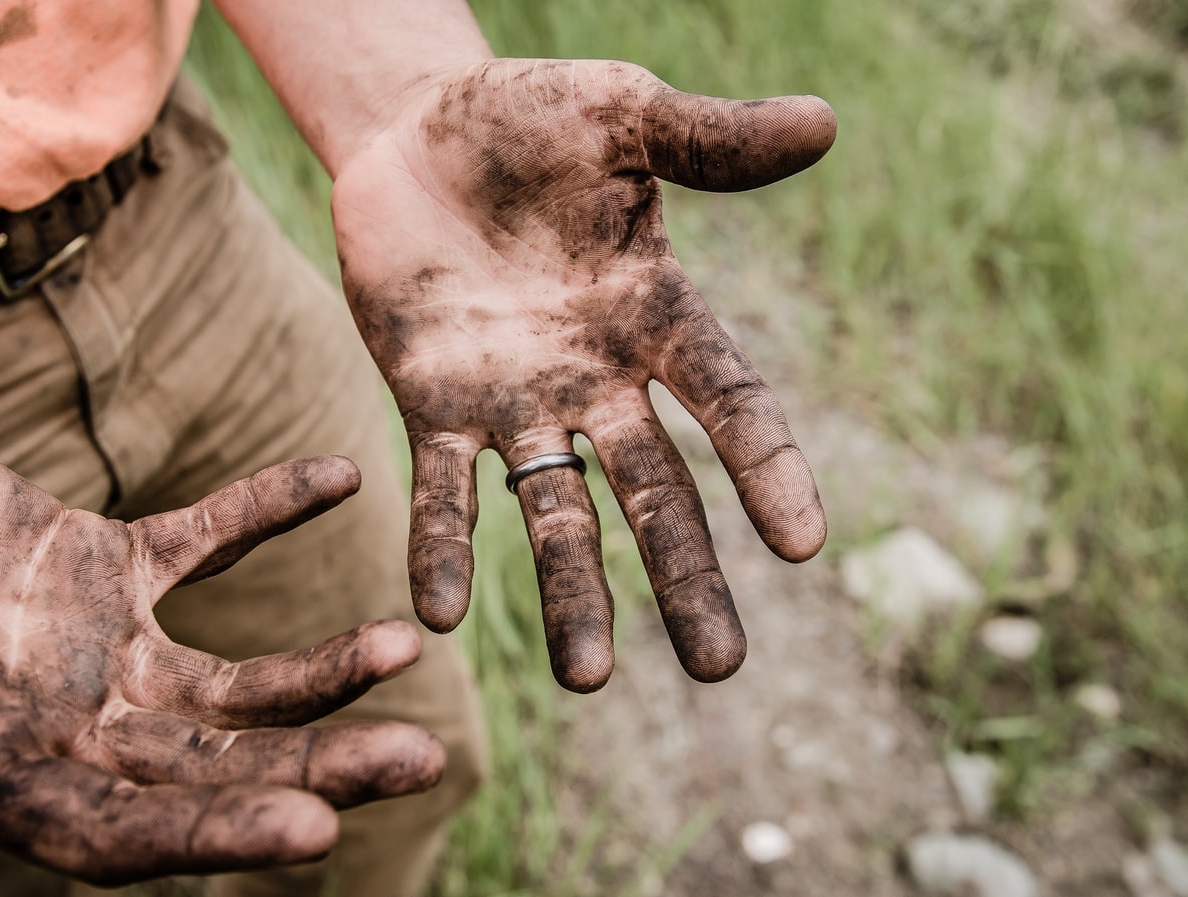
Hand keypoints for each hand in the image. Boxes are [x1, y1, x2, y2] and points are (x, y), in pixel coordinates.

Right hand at [0, 412, 443, 884]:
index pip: (124, 834)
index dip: (215, 836)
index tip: (318, 833)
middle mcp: (66, 728)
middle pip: (214, 767)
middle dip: (317, 767)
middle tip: (423, 761)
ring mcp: (96, 648)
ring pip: (233, 678)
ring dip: (320, 666)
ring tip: (404, 644)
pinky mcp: (104, 563)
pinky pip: (205, 538)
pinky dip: (268, 507)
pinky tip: (340, 475)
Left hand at [333, 59, 833, 691]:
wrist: (415, 133)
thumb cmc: (528, 118)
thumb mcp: (621, 114)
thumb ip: (709, 140)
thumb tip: (825, 122)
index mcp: (655, 315)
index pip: (729, 400)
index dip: (767, 467)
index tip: (806, 544)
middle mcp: (596, 378)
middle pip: (654, 489)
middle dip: (684, 575)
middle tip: (720, 668)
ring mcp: (516, 401)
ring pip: (553, 512)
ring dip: (571, 593)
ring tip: (585, 681)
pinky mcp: (432, 405)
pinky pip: (440, 488)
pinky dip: (441, 547)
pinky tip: (438, 615)